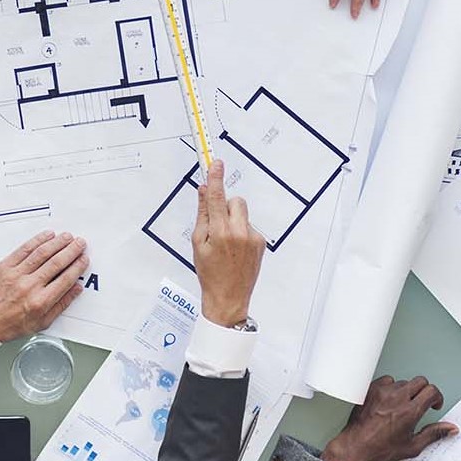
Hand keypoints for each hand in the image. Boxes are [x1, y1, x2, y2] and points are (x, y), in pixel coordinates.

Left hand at [0, 231, 89, 340]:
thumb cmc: (9, 325)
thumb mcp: (40, 323)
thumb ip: (61, 305)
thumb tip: (75, 289)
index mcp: (40, 302)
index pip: (65, 279)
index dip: (78, 266)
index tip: (83, 259)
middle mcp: (29, 287)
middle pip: (56, 263)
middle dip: (71, 250)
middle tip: (80, 243)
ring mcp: (16, 275)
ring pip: (42, 253)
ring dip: (58, 242)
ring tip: (67, 237)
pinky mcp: (5, 267)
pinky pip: (24, 249)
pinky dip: (37, 240)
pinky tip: (47, 236)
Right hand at [193, 160, 265, 326]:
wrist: (228, 297)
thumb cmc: (210, 273)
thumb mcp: (198, 243)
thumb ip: (202, 215)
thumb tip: (203, 192)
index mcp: (220, 232)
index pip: (216, 197)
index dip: (215, 178)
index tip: (215, 163)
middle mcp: (239, 232)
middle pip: (235, 201)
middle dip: (225, 206)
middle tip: (216, 224)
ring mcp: (253, 237)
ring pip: (242, 214)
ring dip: (233, 220)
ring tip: (226, 242)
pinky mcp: (261, 243)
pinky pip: (249, 226)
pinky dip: (241, 232)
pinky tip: (236, 250)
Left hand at [319, 375, 454, 460]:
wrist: (356, 447)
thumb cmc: (380, 449)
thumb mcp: (412, 446)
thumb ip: (434, 434)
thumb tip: (450, 428)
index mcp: (409, 412)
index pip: (432, 391)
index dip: (437, 397)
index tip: (434, 404)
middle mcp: (397, 399)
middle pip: (420, 381)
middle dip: (424, 391)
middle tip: (421, 403)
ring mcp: (382, 392)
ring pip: (403, 381)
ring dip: (407, 391)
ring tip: (401, 406)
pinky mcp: (371, 390)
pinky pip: (387, 381)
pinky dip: (390, 388)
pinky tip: (388, 401)